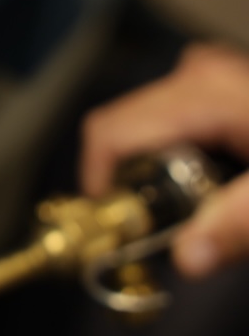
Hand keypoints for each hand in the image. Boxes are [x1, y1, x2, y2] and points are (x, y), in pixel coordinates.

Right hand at [81, 43, 248, 278]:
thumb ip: (239, 228)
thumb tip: (186, 260)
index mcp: (209, 95)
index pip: (112, 133)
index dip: (99, 186)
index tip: (116, 233)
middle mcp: (201, 76)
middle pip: (123, 128)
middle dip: (127, 183)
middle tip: (158, 233)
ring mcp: (212, 77)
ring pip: (145, 126)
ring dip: (151, 173)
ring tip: (191, 213)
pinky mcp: (223, 89)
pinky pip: (172, 121)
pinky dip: (174, 159)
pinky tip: (210, 188)